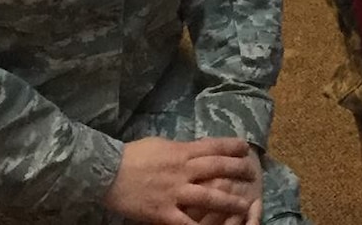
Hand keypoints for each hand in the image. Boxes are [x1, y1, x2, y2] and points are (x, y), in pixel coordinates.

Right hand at [106, 136, 259, 224]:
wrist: (108, 172)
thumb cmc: (133, 155)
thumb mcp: (161, 145)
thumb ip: (181, 149)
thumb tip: (197, 149)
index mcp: (181, 152)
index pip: (212, 146)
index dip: (231, 147)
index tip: (245, 147)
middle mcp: (183, 171)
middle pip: (216, 168)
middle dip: (237, 170)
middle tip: (253, 173)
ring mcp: (175, 193)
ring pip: (209, 196)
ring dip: (229, 201)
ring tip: (245, 205)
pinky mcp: (164, 213)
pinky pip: (186, 223)